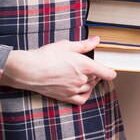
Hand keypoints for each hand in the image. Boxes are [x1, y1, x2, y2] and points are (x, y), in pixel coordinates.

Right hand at [0, 36, 116, 104]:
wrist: (29, 70)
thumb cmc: (46, 56)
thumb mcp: (66, 46)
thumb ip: (84, 45)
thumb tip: (97, 40)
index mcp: (85, 66)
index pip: (107, 73)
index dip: (110, 71)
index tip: (108, 69)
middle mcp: (82, 80)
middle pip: (97, 79)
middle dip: (95, 73)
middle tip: (87, 66)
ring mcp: (74, 90)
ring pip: (90, 88)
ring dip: (90, 83)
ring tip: (83, 75)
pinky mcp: (65, 97)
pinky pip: (81, 100)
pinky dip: (84, 95)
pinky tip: (81, 89)